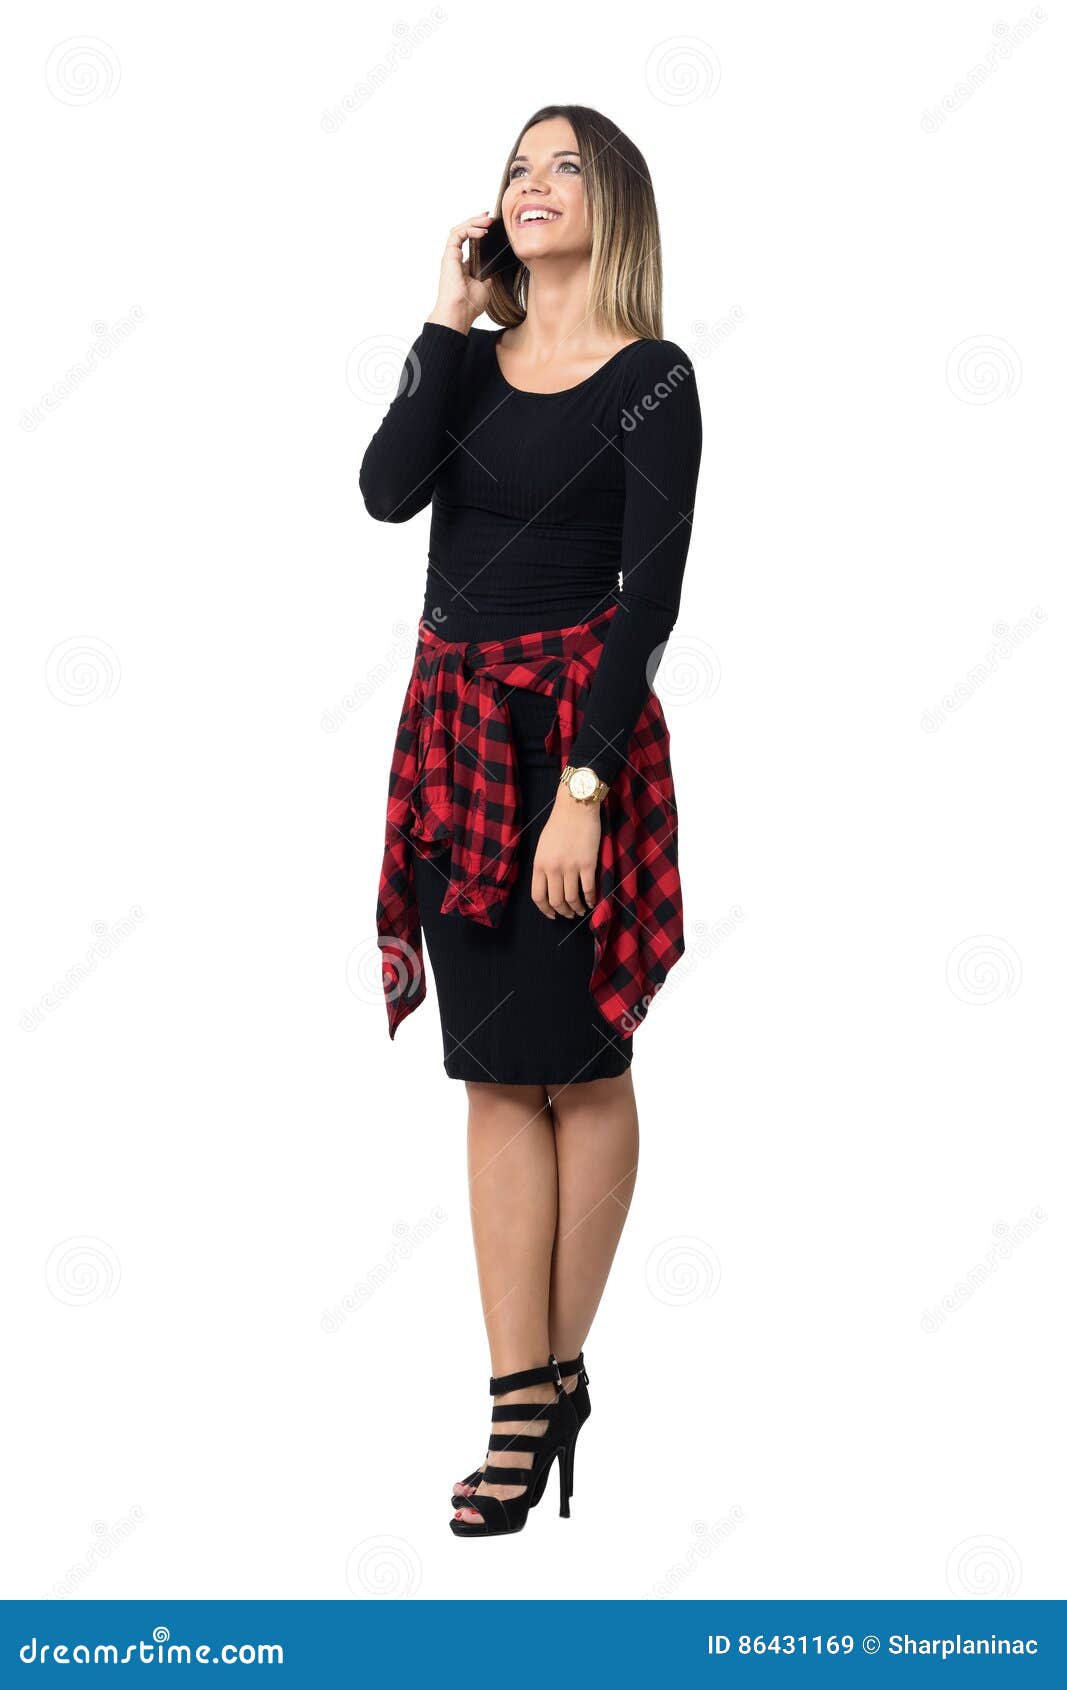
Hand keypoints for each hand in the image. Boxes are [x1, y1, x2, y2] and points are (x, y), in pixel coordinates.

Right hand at [427, 211, 493, 334]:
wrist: (459, 313)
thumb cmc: (469, 305)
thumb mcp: (486, 287)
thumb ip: (487, 275)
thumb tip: (493, 269)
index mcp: (463, 266)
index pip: (469, 242)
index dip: (479, 231)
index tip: (491, 226)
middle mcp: (455, 259)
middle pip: (464, 232)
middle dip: (476, 222)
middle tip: (490, 218)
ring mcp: (451, 257)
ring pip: (459, 230)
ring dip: (473, 222)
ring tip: (487, 220)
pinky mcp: (449, 256)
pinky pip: (457, 235)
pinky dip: (469, 230)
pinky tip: (482, 231)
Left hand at [531, 785, 601, 918]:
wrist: (575, 807)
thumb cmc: (558, 824)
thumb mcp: (543, 847)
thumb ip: (544, 866)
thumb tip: (549, 886)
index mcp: (539, 864)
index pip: (538, 896)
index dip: (545, 910)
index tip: (552, 914)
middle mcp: (553, 869)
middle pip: (556, 901)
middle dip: (563, 912)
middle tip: (569, 914)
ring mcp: (571, 867)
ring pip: (573, 899)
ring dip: (577, 909)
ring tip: (581, 911)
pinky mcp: (588, 864)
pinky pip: (589, 889)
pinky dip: (591, 900)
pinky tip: (593, 903)